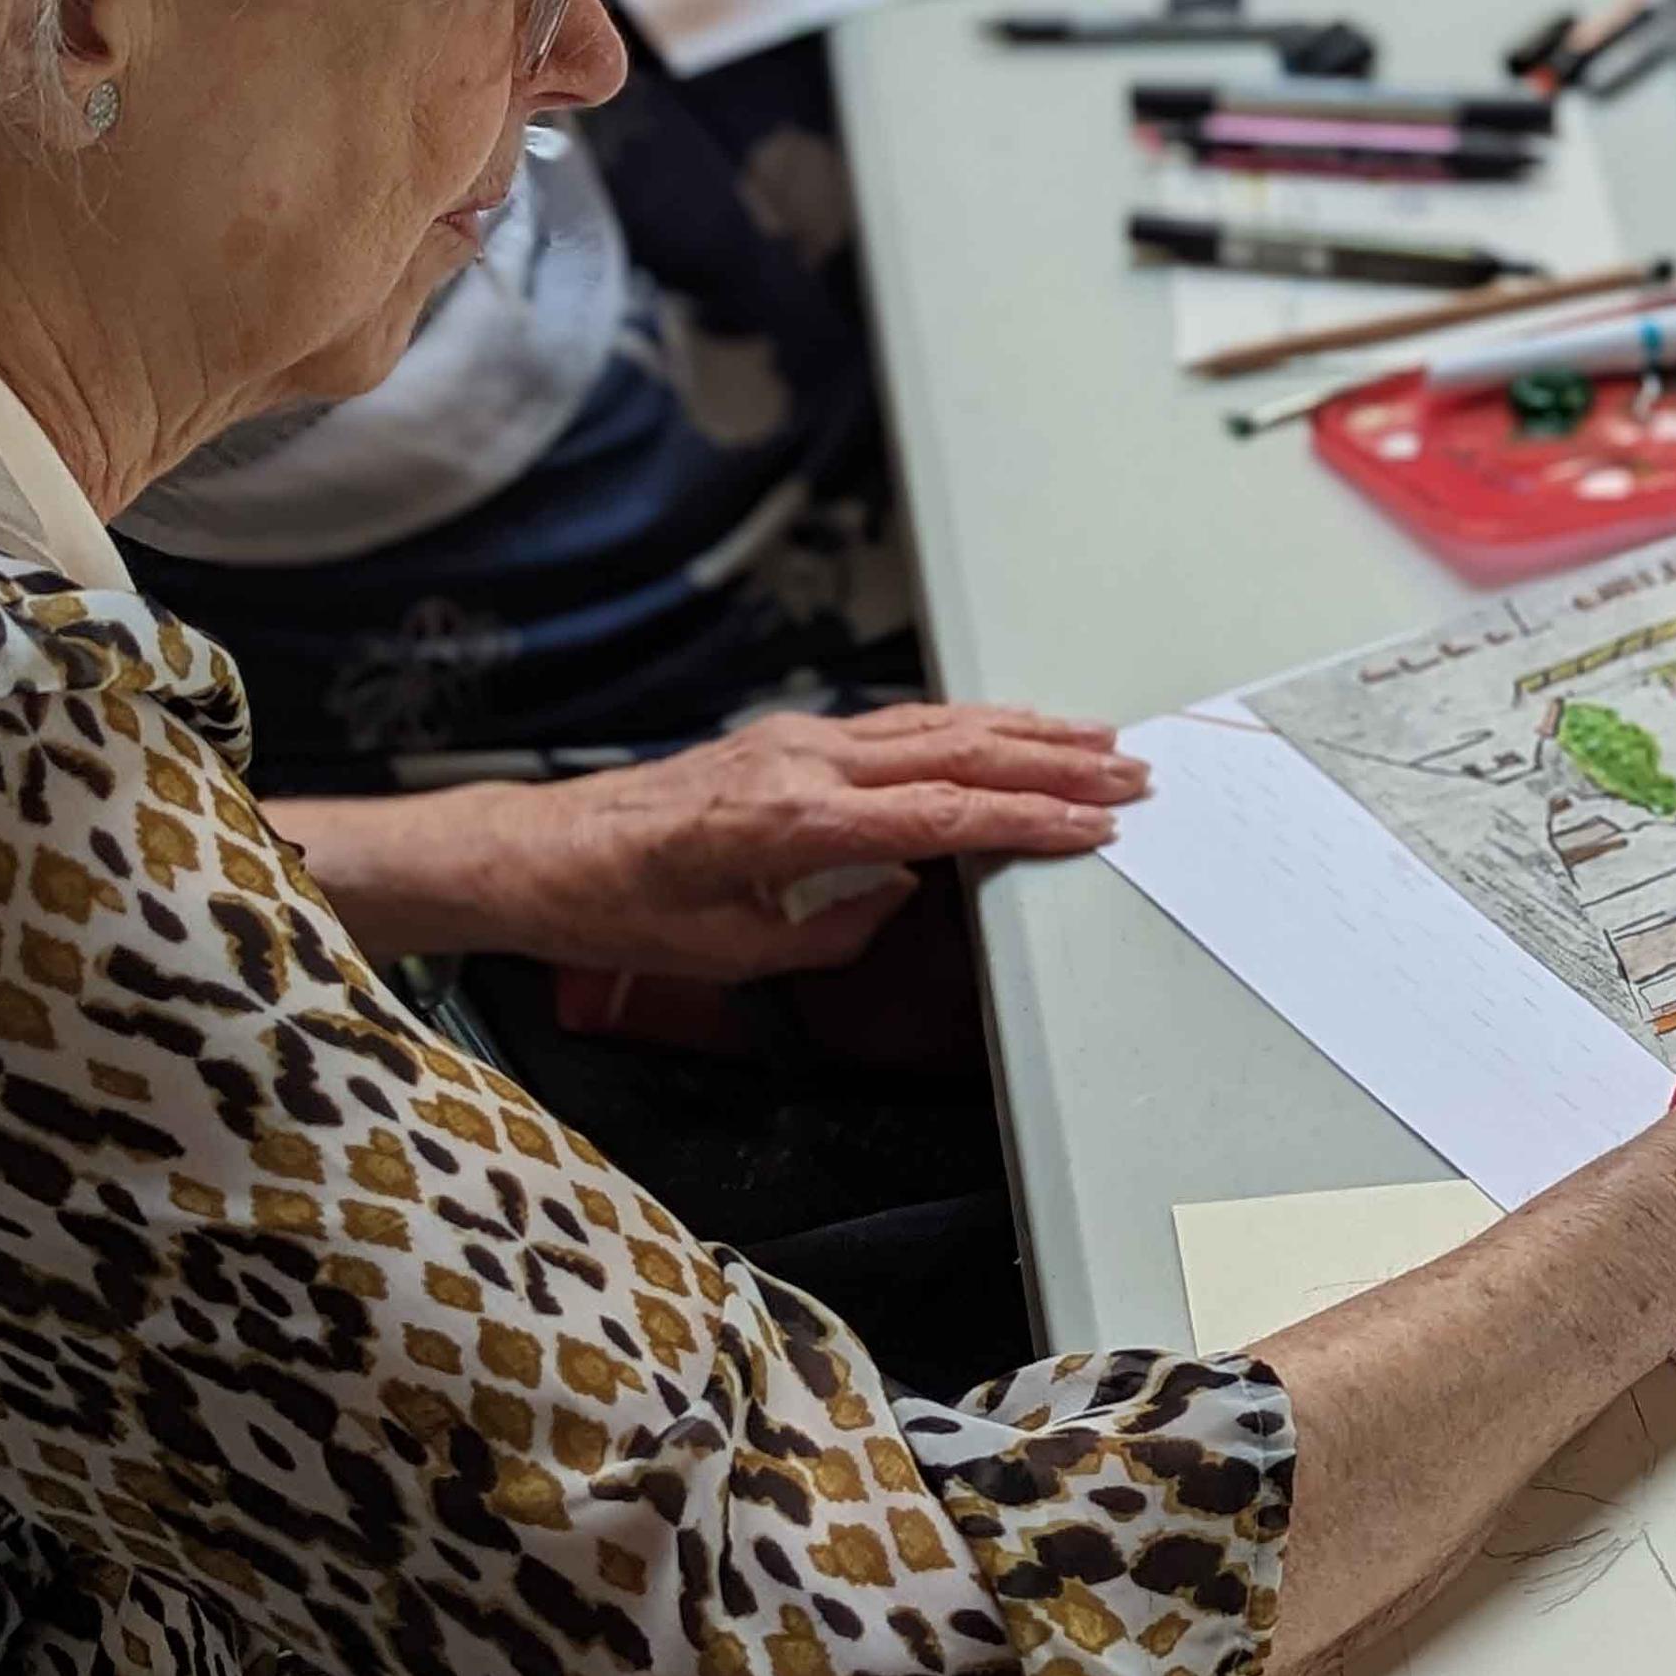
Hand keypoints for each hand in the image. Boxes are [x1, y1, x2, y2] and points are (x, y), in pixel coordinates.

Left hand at [283, 706, 1147, 981]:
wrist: (543, 853)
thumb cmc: (623, 912)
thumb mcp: (734, 952)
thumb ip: (834, 926)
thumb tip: (904, 897)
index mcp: (795, 822)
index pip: (942, 814)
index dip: (1028, 818)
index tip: (1095, 824)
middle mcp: (805, 764)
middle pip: (956, 750)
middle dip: (1054, 762)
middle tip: (1132, 771)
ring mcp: (798, 740)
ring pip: (934, 724)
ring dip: (1022, 731)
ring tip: (1097, 740)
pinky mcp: (788, 738)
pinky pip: (898, 723)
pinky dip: (964, 722)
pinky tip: (1003, 725)